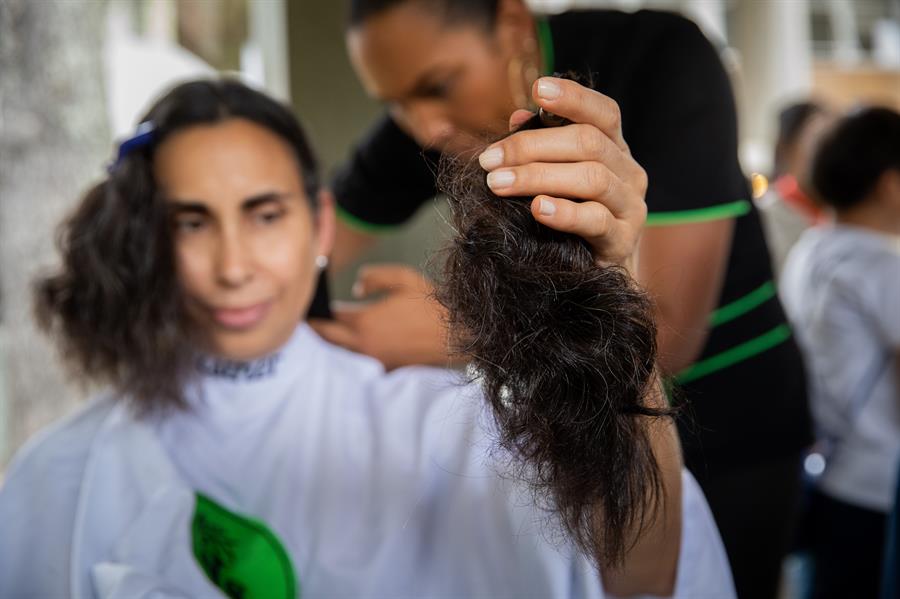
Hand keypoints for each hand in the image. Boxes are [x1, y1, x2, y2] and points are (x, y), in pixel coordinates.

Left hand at [308, 264, 452, 369]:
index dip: (317, 310)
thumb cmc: (431, 304)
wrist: (457, 333)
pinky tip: (347, 348)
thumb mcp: (402, 279)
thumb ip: (373, 277)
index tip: (311, 304)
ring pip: (339, 354)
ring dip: (328, 344)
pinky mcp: (385, 370)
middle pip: (326, 339)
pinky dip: (348, 356)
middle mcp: (364, 344)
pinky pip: (358, 364)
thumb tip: (356, 288)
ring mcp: (374, 360)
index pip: (328, 317)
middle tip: (303, 322)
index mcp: (364, 321)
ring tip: (320, 334)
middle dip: (314, 329)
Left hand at [478, 77, 646, 272]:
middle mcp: (629, 172)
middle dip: (532, 146)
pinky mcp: (623, 241)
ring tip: (498, 183)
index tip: (539, 88)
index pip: (603, 112)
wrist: (593, 277)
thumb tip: (518, 116)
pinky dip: (565, 212)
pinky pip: (596, 221)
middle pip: (588, 143)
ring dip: (538, 177)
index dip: (573, 98)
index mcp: (614, 150)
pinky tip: (537, 208)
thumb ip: (539, 146)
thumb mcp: (553, 179)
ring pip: (592, 178)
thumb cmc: (567, 220)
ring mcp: (631, 207)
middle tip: (489, 160)